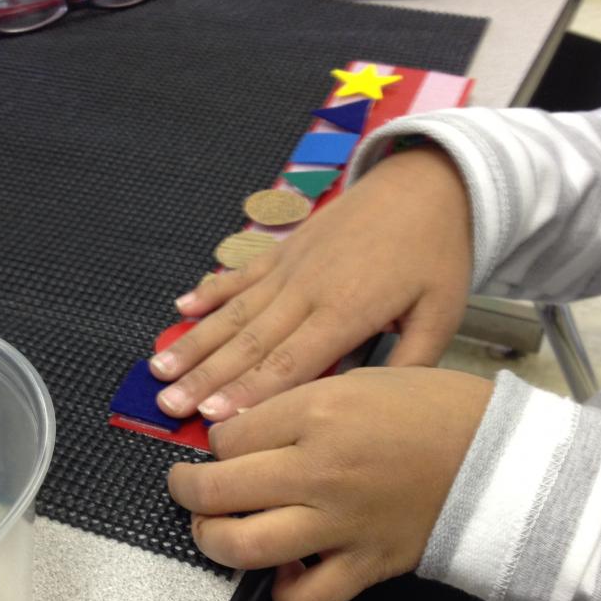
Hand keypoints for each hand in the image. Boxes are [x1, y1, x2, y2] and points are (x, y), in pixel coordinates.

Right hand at [150, 146, 472, 421]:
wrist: (428, 182)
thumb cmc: (437, 253)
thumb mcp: (441, 313)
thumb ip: (410, 362)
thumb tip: (374, 406)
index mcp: (347, 311)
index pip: (290, 363)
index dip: (248, 393)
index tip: (212, 418)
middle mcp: (308, 290)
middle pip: (249, 342)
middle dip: (205, 377)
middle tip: (166, 404)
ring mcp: (290, 267)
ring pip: (235, 312)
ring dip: (195, 342)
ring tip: (159, 369)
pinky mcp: (284, 250)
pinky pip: (240, 276)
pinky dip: (209, 292)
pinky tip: (179, 309)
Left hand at [168, 367, 493, 600]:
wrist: (503, 458)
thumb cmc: (434, 408)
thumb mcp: (359, 380)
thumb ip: (297, 404)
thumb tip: (242, 431)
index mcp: (317, 413)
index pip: (226, 436)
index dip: (214, 441)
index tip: (225, 444)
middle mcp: (317, 471)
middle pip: (215, 490)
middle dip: (186, 489)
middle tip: (187, 486)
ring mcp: (338, 524)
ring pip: (242, 547)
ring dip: (212, 540)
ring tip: (214, 530)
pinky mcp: (365, 566)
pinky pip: (306, 599)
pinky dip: (285, 593)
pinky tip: (284, 572)